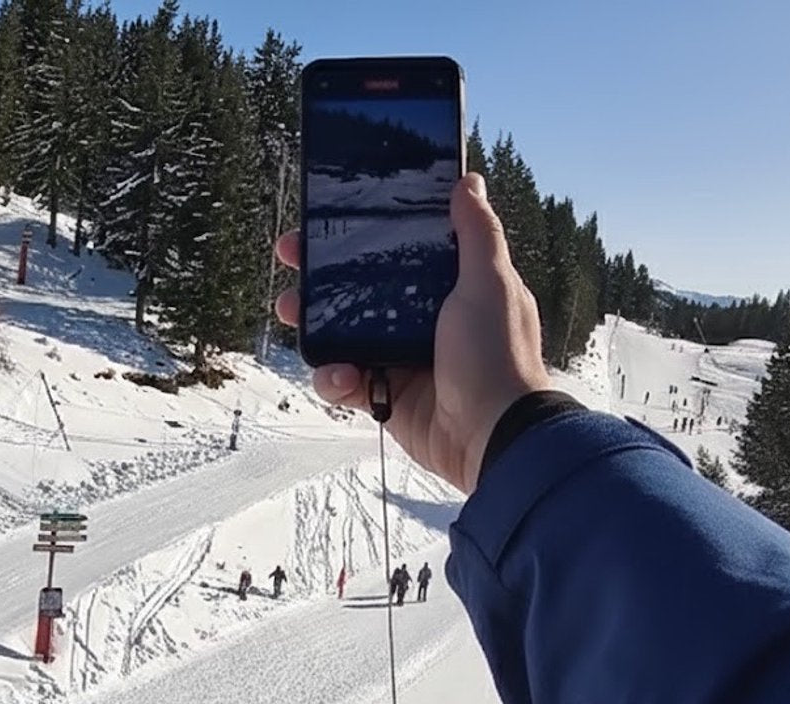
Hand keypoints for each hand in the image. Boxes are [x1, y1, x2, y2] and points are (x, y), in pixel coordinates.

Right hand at [275, 173, 550, 493]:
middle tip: (291, 256)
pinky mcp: (387, 399)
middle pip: (361, 288)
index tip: (330, 214)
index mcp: (451, 288)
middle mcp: (424, 321)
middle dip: (322, 273)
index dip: (364, 232)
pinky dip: (334, 379)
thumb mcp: (491, 283)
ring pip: (343, 334)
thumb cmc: (498, 356)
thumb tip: (470, 181)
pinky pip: (345, 383)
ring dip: (314, 323)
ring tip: (294, 311)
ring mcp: (402, 360)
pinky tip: (343, 376)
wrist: (494, 437)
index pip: (400, 249)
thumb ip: (478, 233)